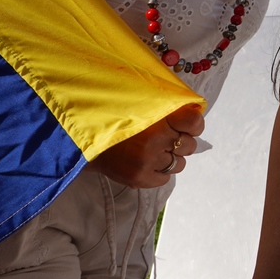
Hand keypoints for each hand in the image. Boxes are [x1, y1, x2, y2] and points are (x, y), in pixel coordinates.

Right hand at [89, 105, 203, 187]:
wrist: (83, 139)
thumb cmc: (115, 115)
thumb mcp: (142, 101)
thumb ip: (166, 104)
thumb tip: (196, 108)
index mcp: (158, 115)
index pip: (194, 122)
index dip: (194, 124)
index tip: (186, 125)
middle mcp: (156, 139)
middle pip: (189, 145)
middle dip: (180, 141)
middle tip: (165, 138)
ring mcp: (148, 161)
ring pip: (179, 164)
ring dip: (170, 158)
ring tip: (154, 151)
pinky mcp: (140, 178)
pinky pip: (165, 178)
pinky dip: (160, 171)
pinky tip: (147, 163)